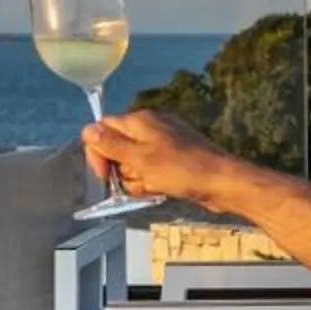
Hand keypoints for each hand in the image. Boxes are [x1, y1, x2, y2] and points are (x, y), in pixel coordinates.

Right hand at [82, 108, 239, 211]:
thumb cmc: (181, 169)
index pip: (102, 128)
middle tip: (136, 179)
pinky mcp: (175, 157)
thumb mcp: (140, 159)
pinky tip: (162, 188)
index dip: (98, 152)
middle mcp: (151, 126)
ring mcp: (165, 141)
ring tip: (153, 185)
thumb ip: (111, 144)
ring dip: (137, 178)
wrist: (222, 182)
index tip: (104, 175)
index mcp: (140, 121)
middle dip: (121, 169)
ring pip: (134, 161)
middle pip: (117, 147)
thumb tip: (87, 129)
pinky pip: (151, 168)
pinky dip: (152, 180)